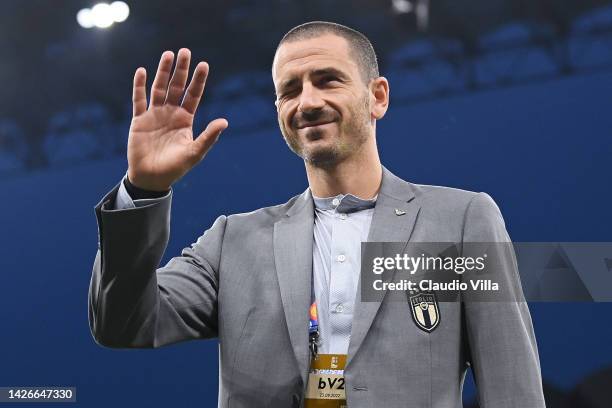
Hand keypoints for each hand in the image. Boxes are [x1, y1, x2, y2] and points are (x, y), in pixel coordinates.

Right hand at [127, 48, 227, 190]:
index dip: (198, 80)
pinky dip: (139, 86)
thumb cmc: (175, 168)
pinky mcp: (138, 120)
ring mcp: (154, 115)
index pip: (193, 95)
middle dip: (181, 70)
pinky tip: (141, 71)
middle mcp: (171, 113)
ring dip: (163, 72)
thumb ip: (209, 137)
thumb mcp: (195, 152)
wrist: (151, 178)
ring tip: (168, 55)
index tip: (204, 64)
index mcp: (186, 120)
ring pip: (159, 88)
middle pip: (177, 87)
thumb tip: (225, 121)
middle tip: (185, 51)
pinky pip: (138, 99)